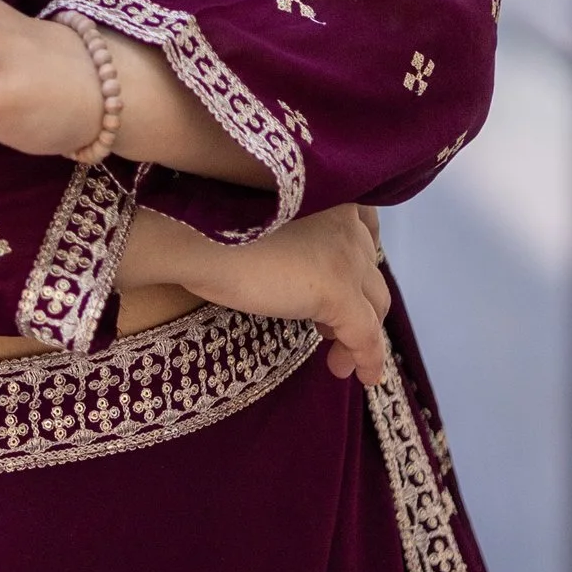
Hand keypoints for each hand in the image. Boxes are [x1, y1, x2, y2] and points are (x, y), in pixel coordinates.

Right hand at [131, 200, 390, 385]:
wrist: (196, 236)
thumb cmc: (211, 225)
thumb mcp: (261, 220)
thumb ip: (288, 233)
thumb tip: (288, 266)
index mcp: (330, 195)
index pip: (367, 229)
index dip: (360, 258)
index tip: (344, 277)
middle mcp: (347, 222)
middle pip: (371, 271)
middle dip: (358, 300)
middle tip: (328, 325)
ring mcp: (347, 258)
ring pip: (375, 303)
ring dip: (362, 332)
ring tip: (337, 355)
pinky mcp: (338, 293)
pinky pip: (366, 335)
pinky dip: (368, 359)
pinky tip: (361, 376)